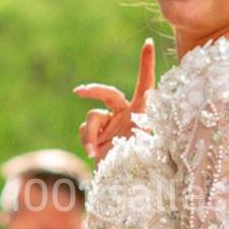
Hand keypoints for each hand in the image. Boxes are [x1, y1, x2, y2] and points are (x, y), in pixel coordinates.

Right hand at [74, 39, 155, 161]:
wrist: (125, 184)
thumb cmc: (142, 165)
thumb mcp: (148, 141)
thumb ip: (144, 117)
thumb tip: (149, 90)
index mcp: (142, 112)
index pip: (144, 83)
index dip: (145, 63)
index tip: (147, 43)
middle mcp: (126, 115)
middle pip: (108, 94)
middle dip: (93, 91)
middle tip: (78, 92)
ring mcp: (110, 126)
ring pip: (92, 116)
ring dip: (92, 131)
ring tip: (96, 149)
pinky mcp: (97, 137)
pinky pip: (86, 130)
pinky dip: (87, 140)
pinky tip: (94, 153)